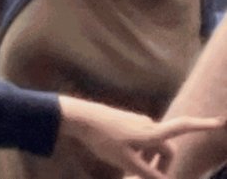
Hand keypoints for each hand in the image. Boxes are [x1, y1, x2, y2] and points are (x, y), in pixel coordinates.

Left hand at [57, 95, 224, 178]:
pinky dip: (138, 152)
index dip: (203, 125)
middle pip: (165, 148)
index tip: (221, 121)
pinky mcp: (126, 122)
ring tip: (130, 172)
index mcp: (152, 133)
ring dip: (148, 160)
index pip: (184, 127)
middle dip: (161, 166)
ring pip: (151, 145)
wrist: (78, 117)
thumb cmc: (103, 139)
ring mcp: (136, 121)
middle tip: (145, 178)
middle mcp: (148, 124)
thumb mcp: (128, 162)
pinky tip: (121, 159)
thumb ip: (149, 175)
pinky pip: (139, 140)